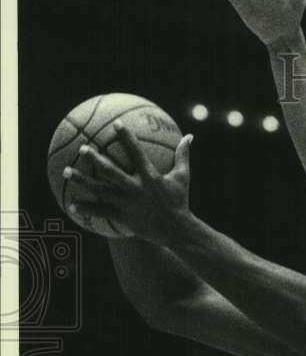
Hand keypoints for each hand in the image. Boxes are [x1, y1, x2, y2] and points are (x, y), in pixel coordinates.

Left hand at [64, 124, 191, 243]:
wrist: (178, 231)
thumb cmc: (180, 201)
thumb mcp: (183, 177)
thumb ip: (183, 155)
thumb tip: (189, 136)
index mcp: (150, 177)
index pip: (136, 153)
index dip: (126, 137)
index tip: (116, 124)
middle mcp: (136, 189)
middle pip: (111, 172)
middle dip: (95, 159)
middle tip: (82, 149)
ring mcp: (128, 204)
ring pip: (101, 191)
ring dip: (82, 181)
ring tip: (66, 172)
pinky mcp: (124, 218)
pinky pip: (102, 212)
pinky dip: (87, 209)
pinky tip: (72, 205)